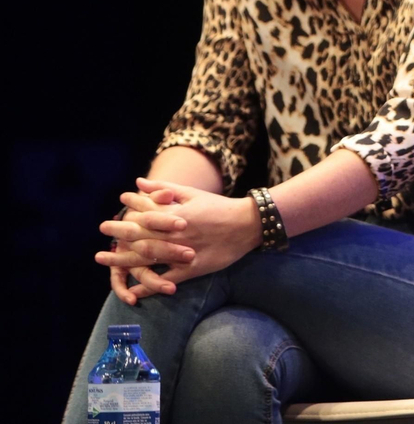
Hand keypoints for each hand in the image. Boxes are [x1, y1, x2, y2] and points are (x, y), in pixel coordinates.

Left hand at [99, 178, 259, 298]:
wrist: (248, 224)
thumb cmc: (220, 207)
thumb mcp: (194, 194)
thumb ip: (165, 189)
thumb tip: (139, 182)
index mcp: (177, 215)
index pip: (145, 213)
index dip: (128, 212)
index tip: (113, 214)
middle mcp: (176, 233)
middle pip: (141, 235)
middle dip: (119, 234)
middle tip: (102, 234)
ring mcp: (183, 252)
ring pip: (148, 258)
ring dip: (123, 260)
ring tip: (104, 260)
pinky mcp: (192, 268)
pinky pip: (167, 278)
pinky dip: (149, 287)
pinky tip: (132, 293)